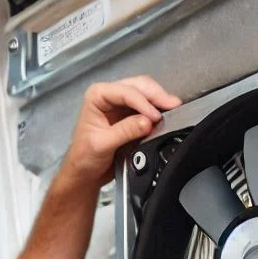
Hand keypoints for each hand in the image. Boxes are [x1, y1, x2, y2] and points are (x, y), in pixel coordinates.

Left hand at [63, 76, 181, 186]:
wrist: (85, 173)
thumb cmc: (84, 158)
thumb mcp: (102, 144)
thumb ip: (125, 131)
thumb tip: (147, 122)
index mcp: (97, 96)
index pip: (125, 92)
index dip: (143, 102)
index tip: (155, 116)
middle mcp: (109, 95)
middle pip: (138, 86)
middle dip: (156, 95)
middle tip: (173, 105)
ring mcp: (120, 103)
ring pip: (145, 93)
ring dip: (159, 100)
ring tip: (173, 109)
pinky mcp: (130, 114)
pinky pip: (147, 106)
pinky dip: (158, 109)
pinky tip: (166, 115)